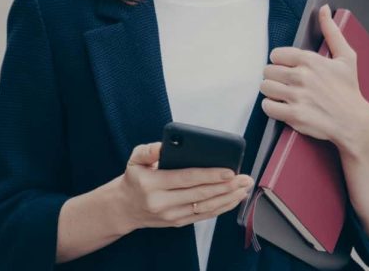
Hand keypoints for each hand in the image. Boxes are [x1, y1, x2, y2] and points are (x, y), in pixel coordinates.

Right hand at [117, 142, 253, 232]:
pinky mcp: (178, 222)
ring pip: (205, 208)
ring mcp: (171, 216)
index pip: (187, 178)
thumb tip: (164, 145)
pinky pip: (203, 216)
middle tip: (245, 178)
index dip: (210, 175)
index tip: (229, 170)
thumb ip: (149, 149)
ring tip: (244, 188)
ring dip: (228, 198)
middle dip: (226, 186)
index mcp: (153, 184)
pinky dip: (221, 208)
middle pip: (200, 194)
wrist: (124, 207)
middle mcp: (163, 203)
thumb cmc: (134, 178)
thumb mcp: (135, 158)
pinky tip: (233, 199)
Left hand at [259, 4, 368, 150]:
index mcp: (310, 60)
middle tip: (285, 83)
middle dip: (275, 77)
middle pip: (268, 71)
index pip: (275, 54)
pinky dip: (271, 107)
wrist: (354, 122)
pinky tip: (281, 106)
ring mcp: (297, 96)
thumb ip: (331, 31)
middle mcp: (301, 76)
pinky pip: (267, 106)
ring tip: (282, 94)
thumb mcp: (346, 57)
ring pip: (265, 87)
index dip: (280, 62)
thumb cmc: (349, 89)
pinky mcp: (294, 115)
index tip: (288, 68)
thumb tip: (324, 9)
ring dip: (271, 91)